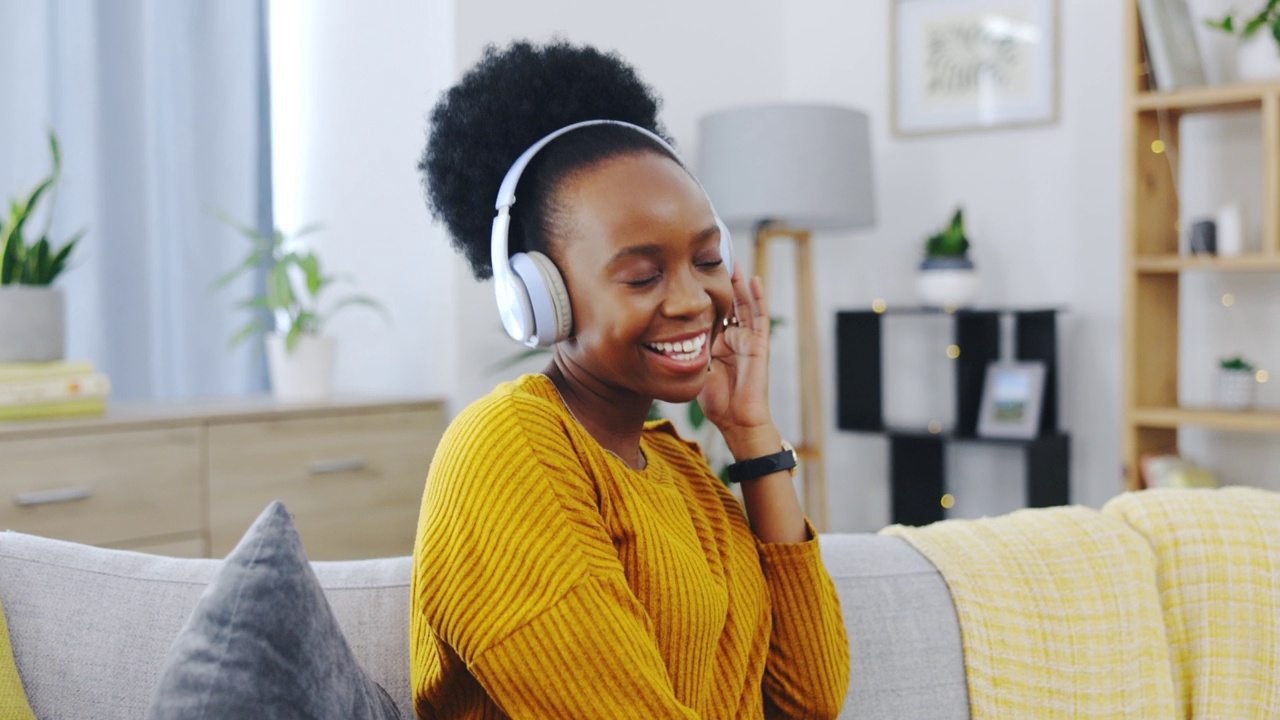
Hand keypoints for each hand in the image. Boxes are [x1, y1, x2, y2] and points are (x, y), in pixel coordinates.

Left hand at [697, 267, 774, 449]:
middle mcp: (733, 337)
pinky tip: (753, 279)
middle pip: (727, 302)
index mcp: (717, 343)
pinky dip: (758, 297)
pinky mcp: (759, 344)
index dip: (702, 293)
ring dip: (738, 282)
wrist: (737, 420)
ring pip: (744, 304)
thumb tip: (663, 338)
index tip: (690, 273)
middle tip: (710, 257)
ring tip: (731, 259)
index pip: (709, 311)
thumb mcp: (694, 370)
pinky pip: (760, 316)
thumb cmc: (716, 401)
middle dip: (719, 281)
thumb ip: (685, 353)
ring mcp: (748, 339)